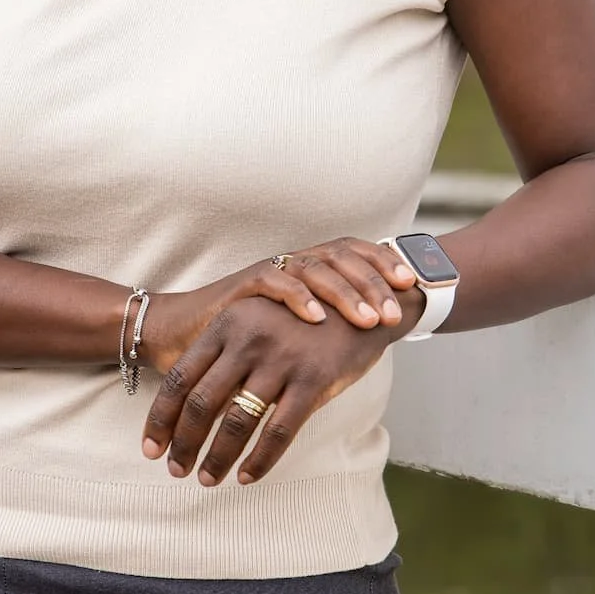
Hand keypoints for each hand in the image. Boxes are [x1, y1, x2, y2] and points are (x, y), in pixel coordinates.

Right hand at [138, 238, 415, 375]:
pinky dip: (298, 297)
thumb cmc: (247, 341)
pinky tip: (318, 316)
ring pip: (315, 268)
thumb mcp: (297, 335)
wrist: (185, 334)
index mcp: (310, 269)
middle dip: (373, 283)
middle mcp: (292, 263)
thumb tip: (377, 339)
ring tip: (369, 318)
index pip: (354, 252)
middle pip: (341, 258)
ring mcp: (268, 271)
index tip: (410, 285)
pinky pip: (275, 282)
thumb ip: (328, 331)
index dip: (382, 263)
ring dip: (346, 292)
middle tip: (395, 312)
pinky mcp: (241, 287)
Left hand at [141, 290, 423, 487]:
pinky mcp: (312, 380)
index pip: (180, 377)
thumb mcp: (256, 321)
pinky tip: (246, 477)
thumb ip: (226, 354)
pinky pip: (277, 432)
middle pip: (201, 403)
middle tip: (175, 470)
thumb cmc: (301, 320)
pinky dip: (258, 461)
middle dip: (183, 443)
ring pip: (236, 422)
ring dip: (216, 457)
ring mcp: (280, 360)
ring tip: (207, 479)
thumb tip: (190, 404)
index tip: (150, 448)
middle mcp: (248, 340)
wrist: (363, 303)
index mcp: (228, 324)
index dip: (161, 417)